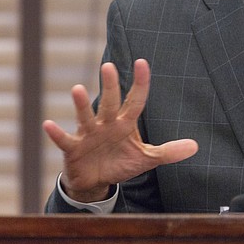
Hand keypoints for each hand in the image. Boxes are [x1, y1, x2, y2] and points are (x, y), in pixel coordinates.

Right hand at [42, 59, 198, 202]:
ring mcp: (89, 134)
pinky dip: (56, 133)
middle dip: (110, 86)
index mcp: (126, 123)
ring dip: (81, 104)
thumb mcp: (147, 158)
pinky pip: (64, 139)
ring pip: (86, 116)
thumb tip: (195, 146)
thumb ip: (169, 151)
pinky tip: (48, 124)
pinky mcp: (73, 148)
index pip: (136, 100)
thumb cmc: (121, 162)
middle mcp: (107, 123)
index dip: (140, 83)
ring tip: (77, 89)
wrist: (97, 181)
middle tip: (108, 66)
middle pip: (110, 102)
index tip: (143, 62)